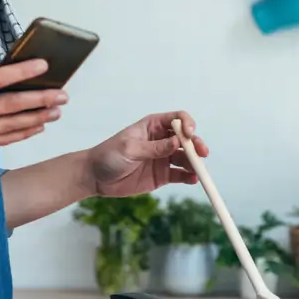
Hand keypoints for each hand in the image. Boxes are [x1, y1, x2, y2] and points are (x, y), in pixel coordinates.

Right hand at [0, 51, 67, 150]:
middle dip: (39, 100)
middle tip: (62, 95)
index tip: (43, 65)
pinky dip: (21, 134)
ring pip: (9, 126)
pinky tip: (37, 126)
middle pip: (10, 106)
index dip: (22, 72)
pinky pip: (1, 140)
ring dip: (36, 118)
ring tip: (57, 111)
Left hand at [84, 111, 208, 197]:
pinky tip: (193, 179)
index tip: (190, 134)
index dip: (187, 124)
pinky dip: (189, 176)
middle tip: (202, 153)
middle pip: (186, 139)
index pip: (177, 119)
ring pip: (186, 157)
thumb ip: (154, 148)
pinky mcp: (163, 175)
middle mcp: (161, 140)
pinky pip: (181, 174)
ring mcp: (163, 158)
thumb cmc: (109, 155)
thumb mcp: (130, 149)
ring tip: (198, 171)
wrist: (95, 177)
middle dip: (196, 145)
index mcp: (152, 126)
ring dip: (195, 162)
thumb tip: (177, 142)